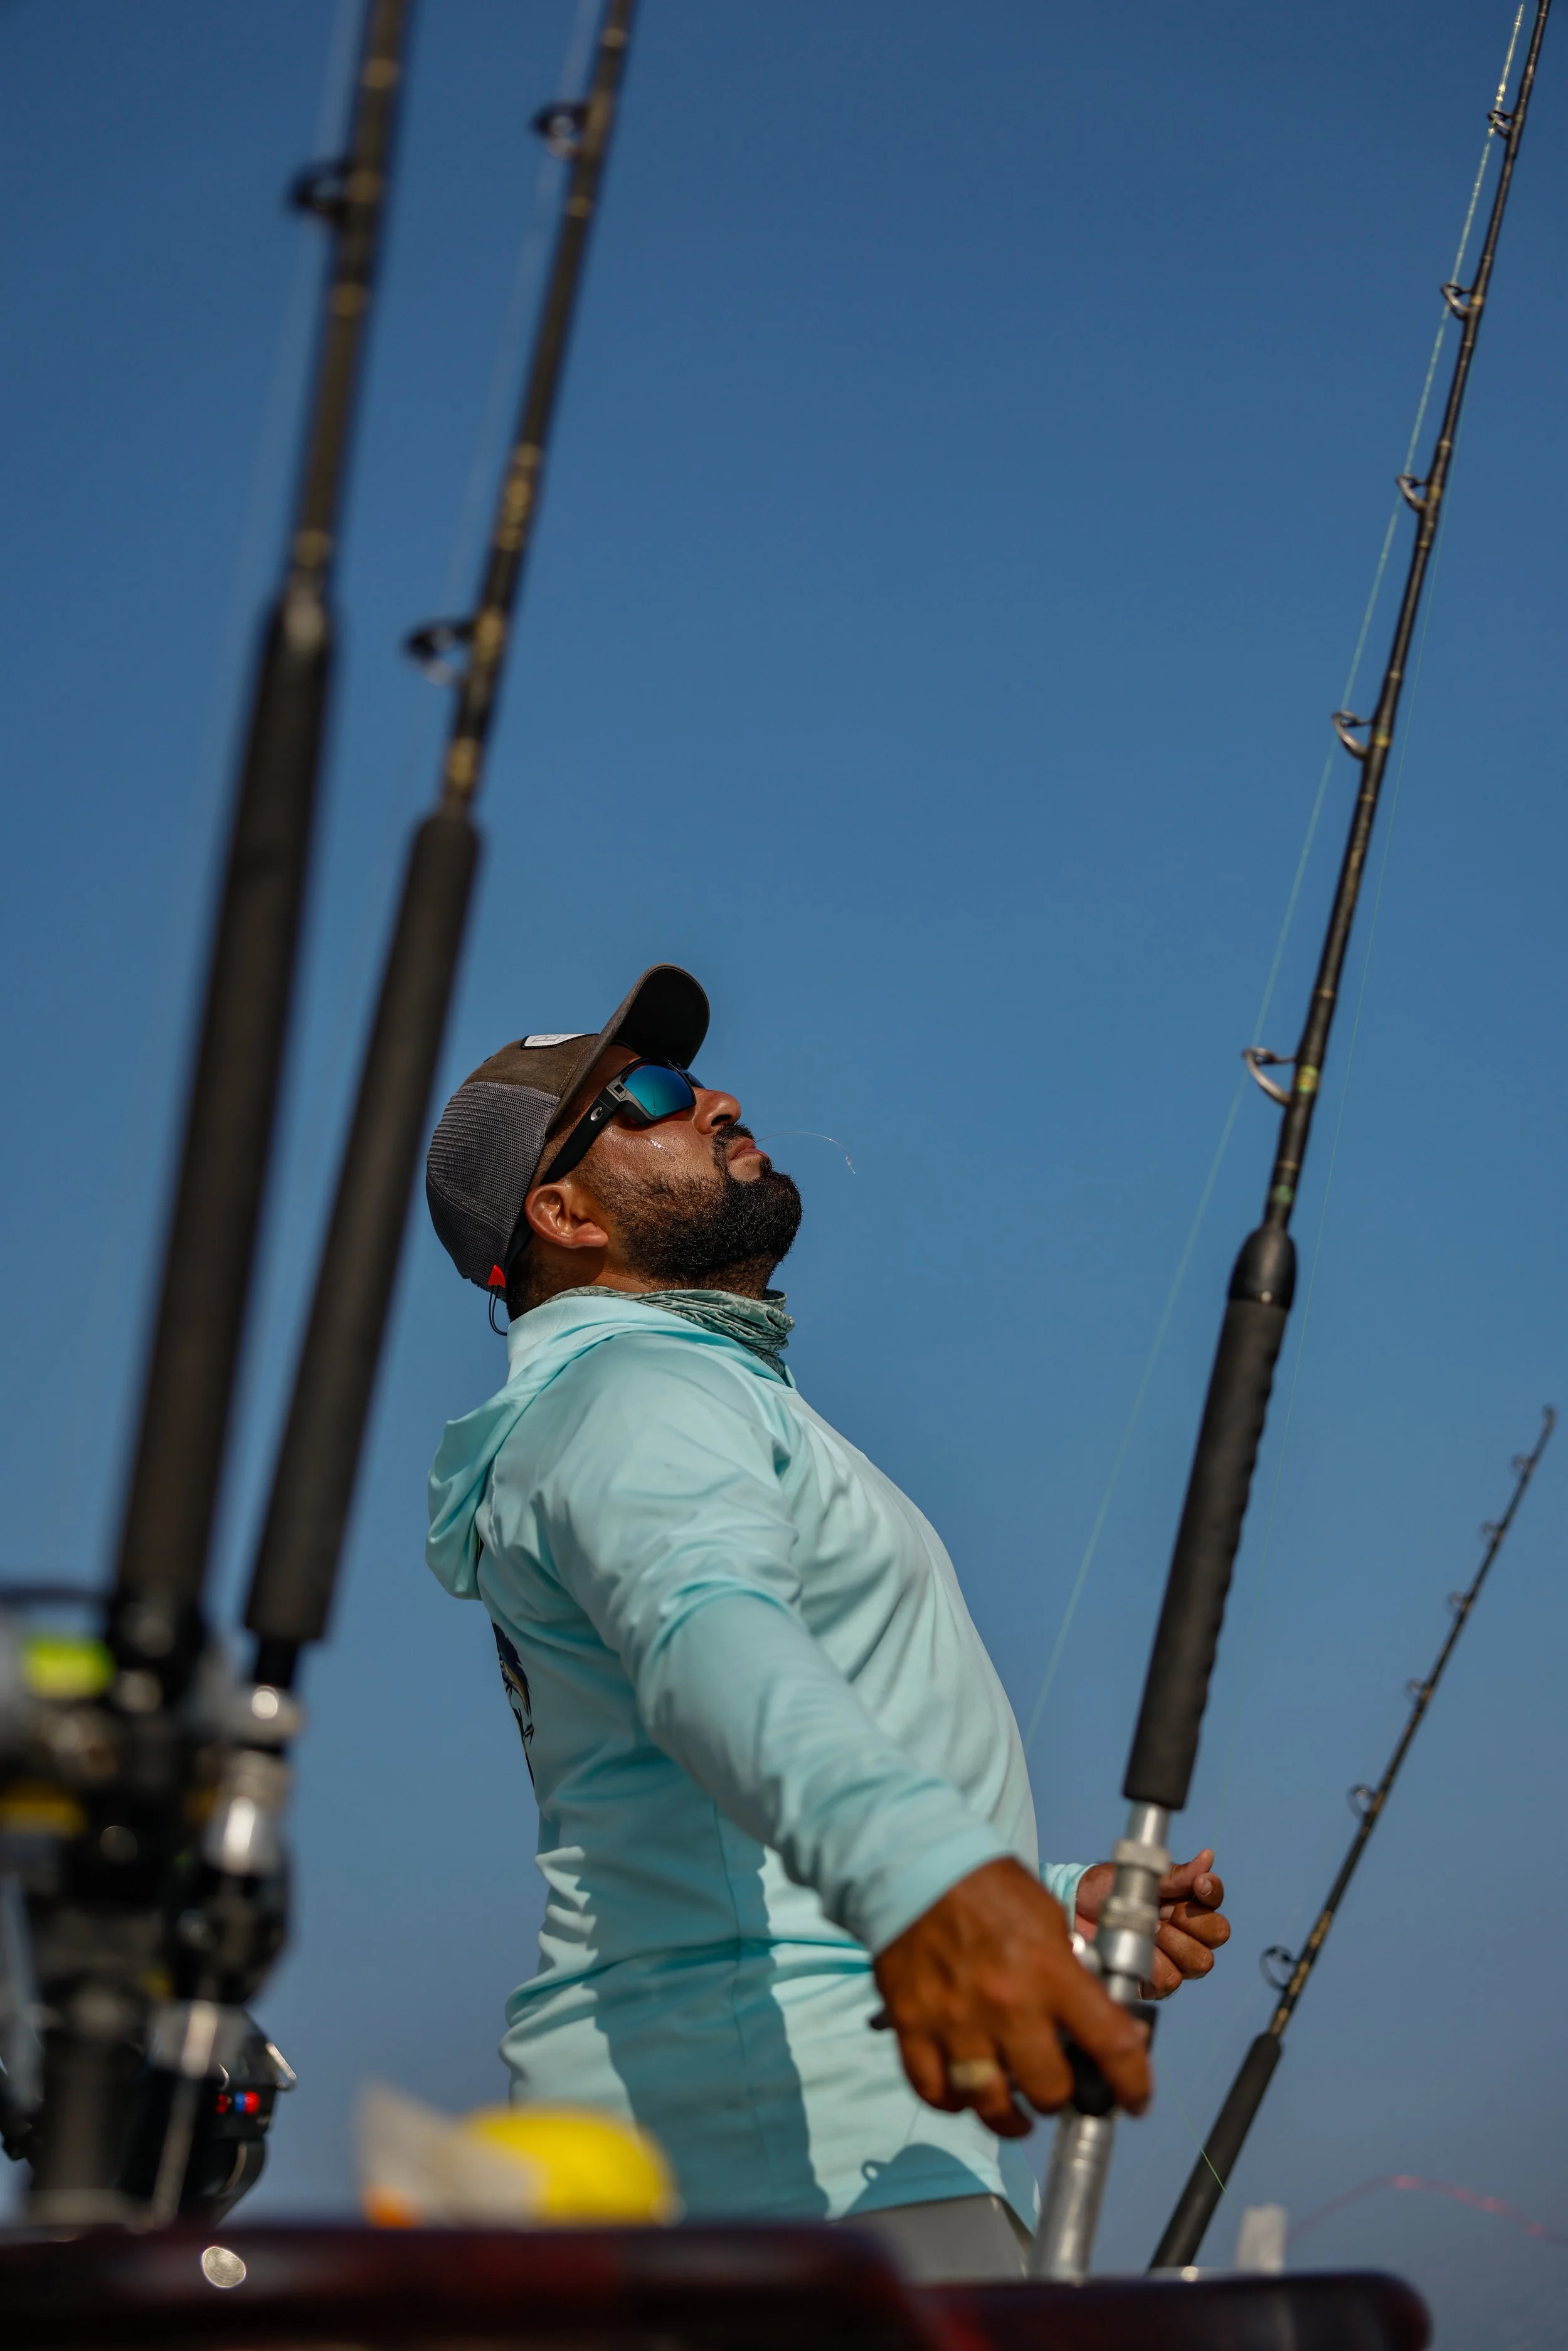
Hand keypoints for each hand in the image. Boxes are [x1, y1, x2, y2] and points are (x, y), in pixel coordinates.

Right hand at [872, 1857, 1152, 2138]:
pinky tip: (964, 2095)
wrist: (917, 1865)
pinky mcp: (913, 2026)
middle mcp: (1007, 2005)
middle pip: (1048, 2090)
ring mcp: (956, 2020)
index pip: (1111, 2044)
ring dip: (1010, 2118)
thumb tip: (1098, 2018)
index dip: (1132, 2084)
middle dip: (1060, 2096)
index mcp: (1050, 1972)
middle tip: (1057, 2089)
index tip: (1134, 2101)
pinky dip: (952, 2102)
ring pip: (990, 2104)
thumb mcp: (1049, 1917)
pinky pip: (934, 2090)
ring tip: (1017, 2116)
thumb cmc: (989, 1887)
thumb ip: (1072, 1971)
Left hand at [1073, 1848, 1228, 1998]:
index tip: (1198, 1884)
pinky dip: (1153, 1964)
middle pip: (1217, 1933)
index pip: (1214, 1899)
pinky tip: (1139, 1949)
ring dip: (1172, 1943)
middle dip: (1191, 1921)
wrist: (1075, 1910)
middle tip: (1164, 1911)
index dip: (1211, 1891)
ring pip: (1199, 1961)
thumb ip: (1176, 1874)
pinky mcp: (1156, 1982)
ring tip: (1148, 1929)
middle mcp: (1187, 1932)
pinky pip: (1170, 1980)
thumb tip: (1208, 1859)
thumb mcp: (1139, 1875)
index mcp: (1186, 1902)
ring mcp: (1174, 1959)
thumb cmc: (1108, 1888)